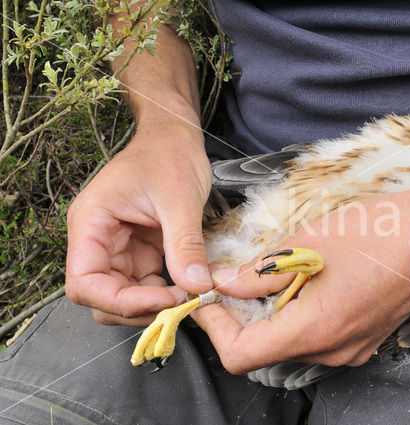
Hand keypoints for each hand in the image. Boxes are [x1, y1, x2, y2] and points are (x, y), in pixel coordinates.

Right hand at [65, 118, 213, 325]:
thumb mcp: (180, 198)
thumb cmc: (169, 154)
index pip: (85, 282)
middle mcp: (97, 240)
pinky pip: (145, 285)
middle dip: (139, 309)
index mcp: (91, 223)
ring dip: (153, 305)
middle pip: (101, 297)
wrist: (176, 137)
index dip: (120, 301)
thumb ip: (184, 243)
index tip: (163, 301)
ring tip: (189, 298)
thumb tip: (195, 286)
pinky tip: (190, 287)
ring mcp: (118, 248)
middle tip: (181, 305)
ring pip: (123, 297)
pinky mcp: (139, 252)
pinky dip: (165, 293)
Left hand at [191, 189, 409, 372]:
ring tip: (267, 275)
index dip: (214, 328)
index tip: (204, 299)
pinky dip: (295, 316)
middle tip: (230, 281)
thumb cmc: (377, 231)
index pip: (241, 354)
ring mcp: (351, 349)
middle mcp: (333, 350)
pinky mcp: (363, 339)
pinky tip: (300, 282)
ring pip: (289, 344)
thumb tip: (223, 285)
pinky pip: (315, 337)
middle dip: (239, 318)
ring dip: (268, 315)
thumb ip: (259, 273)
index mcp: (314, 328)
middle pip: (264, 351)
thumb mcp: (306, 244)